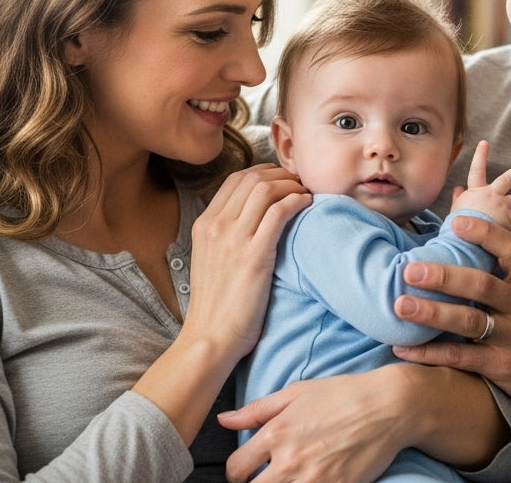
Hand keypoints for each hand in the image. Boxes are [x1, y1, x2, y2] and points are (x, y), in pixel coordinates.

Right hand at [179, 164, 310, 360]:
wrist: (210, 338)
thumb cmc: (217, 306)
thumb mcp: (210, 261)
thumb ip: (224, 236)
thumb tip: (249, 220)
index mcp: (203, 225)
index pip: (234, 180)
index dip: (263, 172)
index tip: (283, 179)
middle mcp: (215, 226)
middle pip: (252, 178)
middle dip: (281, 174)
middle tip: (300, 183)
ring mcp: (233, 240)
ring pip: (266, 189)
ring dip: (291, 185)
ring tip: (306, 194)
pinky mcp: (254, 256)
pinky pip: (279, 212)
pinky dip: (297, 202)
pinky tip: (307, 206)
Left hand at [219, 368, 410, 482]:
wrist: (389, 406)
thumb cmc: (344, 394)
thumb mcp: (297, 392)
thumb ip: (257, 409)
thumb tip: (224, 419)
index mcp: (275, 433)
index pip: (236, 469)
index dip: (236, 474)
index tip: (246, 472)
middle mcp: (289, 460)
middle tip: (264, 479)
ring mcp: (313, 479)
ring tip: (289, 479)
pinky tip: (311, 481)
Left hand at [392, 215, 510, 420]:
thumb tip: (498, 237)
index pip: (510, 250)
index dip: (484, 233)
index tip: (457, 222)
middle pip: (481, 284)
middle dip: (443, 275)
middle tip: (411, 269)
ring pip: (468, 321)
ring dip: (432, 312)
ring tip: (401, 305)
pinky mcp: (503, 366)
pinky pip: (462, 357)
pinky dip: (431, 353)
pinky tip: (405, 349)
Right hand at [450, 140, 510, 229]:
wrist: (467, 236)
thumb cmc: (458, 225)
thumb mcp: (456, 209)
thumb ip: (459, 198)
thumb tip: (458, 188)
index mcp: (476, 192)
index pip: (477, 170)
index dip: (480, 155)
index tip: (484, 143)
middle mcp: (492, 196)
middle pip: (506, 180)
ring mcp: (503, 207)